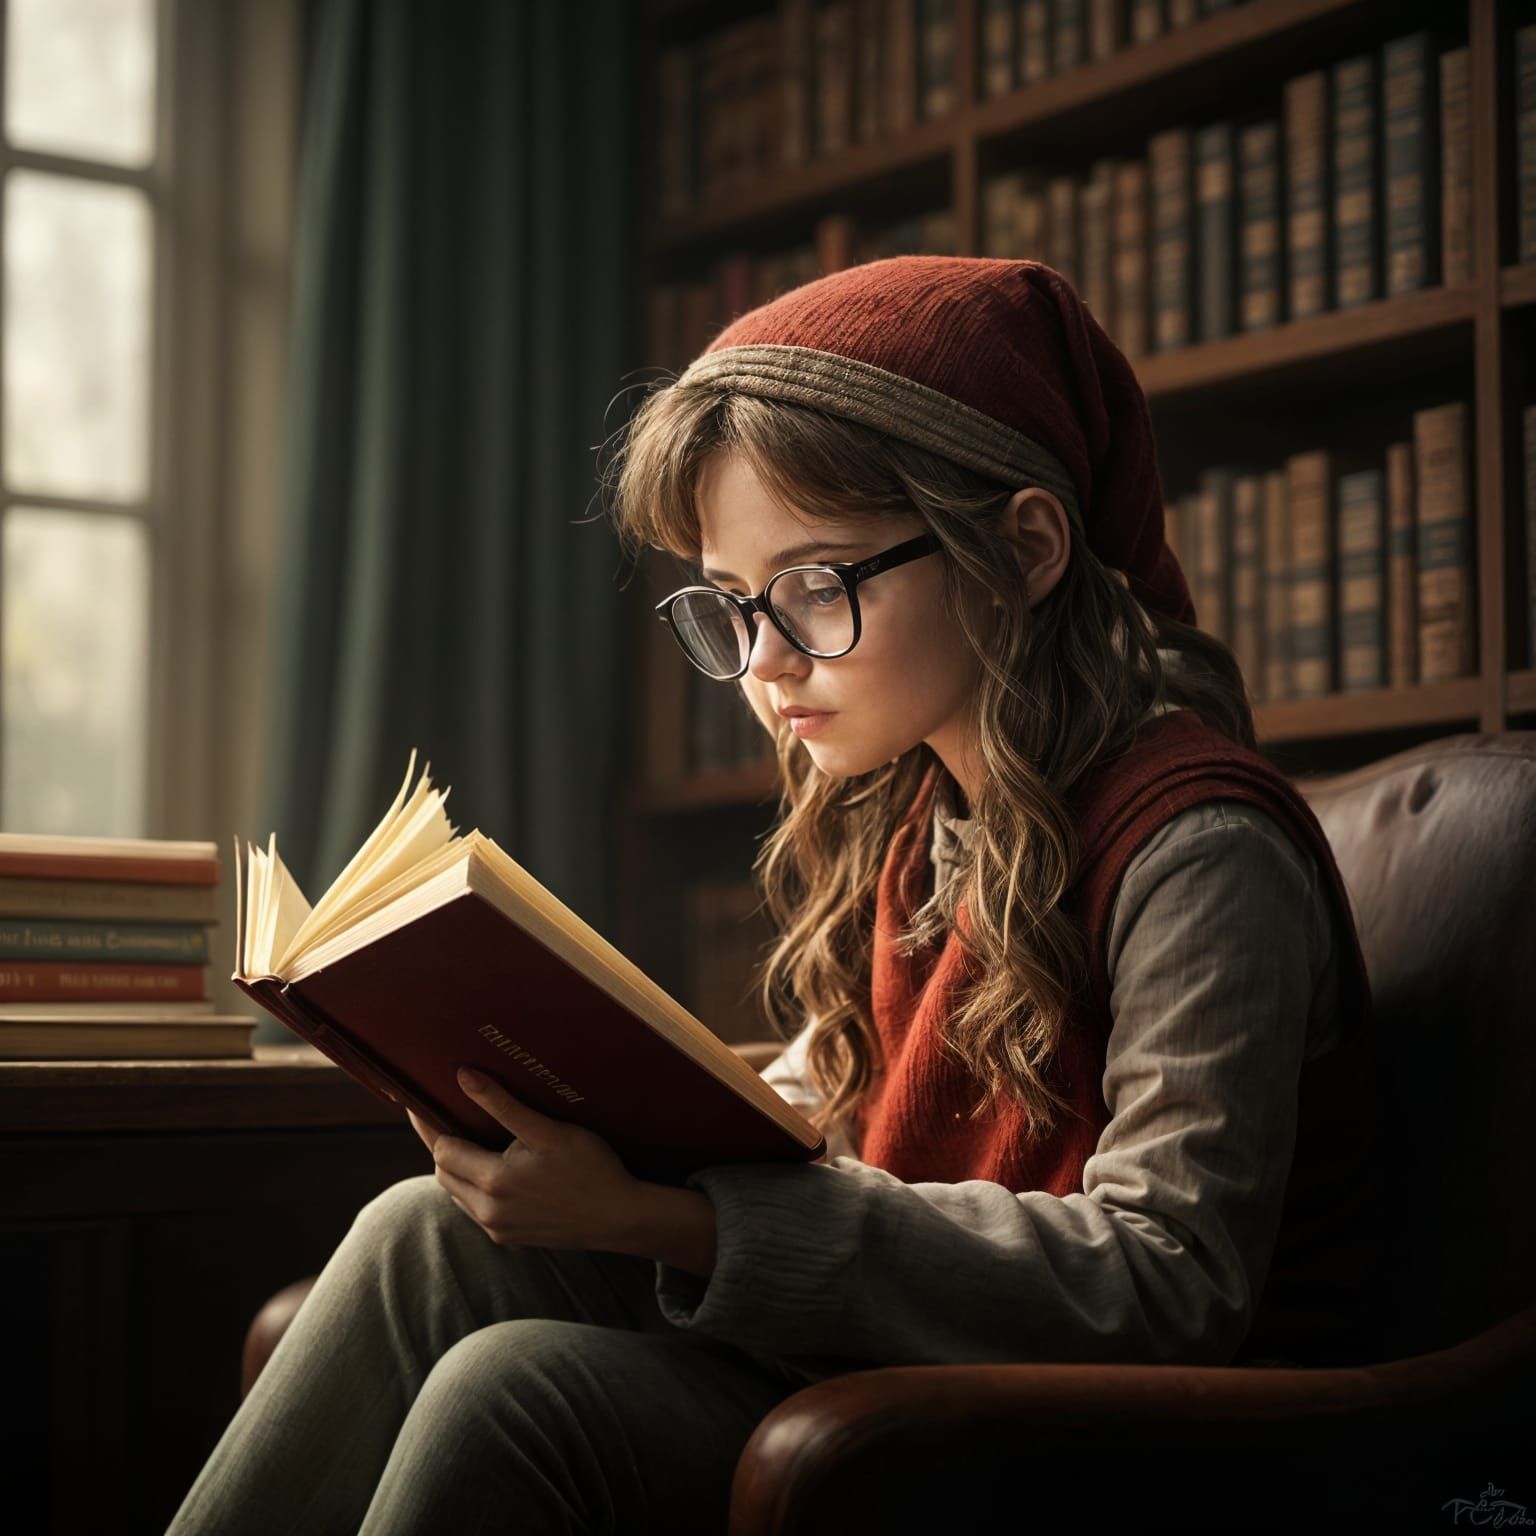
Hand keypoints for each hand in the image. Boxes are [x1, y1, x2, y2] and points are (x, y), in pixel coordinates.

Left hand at [406, 1066, 646, 1251]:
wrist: (619, 1217)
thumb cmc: (590, 1168)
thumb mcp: (548, 1130)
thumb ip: (502, 1105)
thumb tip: (463, 1076)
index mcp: (493, 1181)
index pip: (441, 1149)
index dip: (429, 1124)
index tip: (419, 1103)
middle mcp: (487, 1211)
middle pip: (444, 1172)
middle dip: (444, 1144)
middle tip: (448, 1115)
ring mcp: (497, 1229)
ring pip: (458, 1193)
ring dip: (458, 1168)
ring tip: (471, 1141)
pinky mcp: (509, 1238)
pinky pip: (476, 1209)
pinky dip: (474, 1188)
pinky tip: (494, 1171)